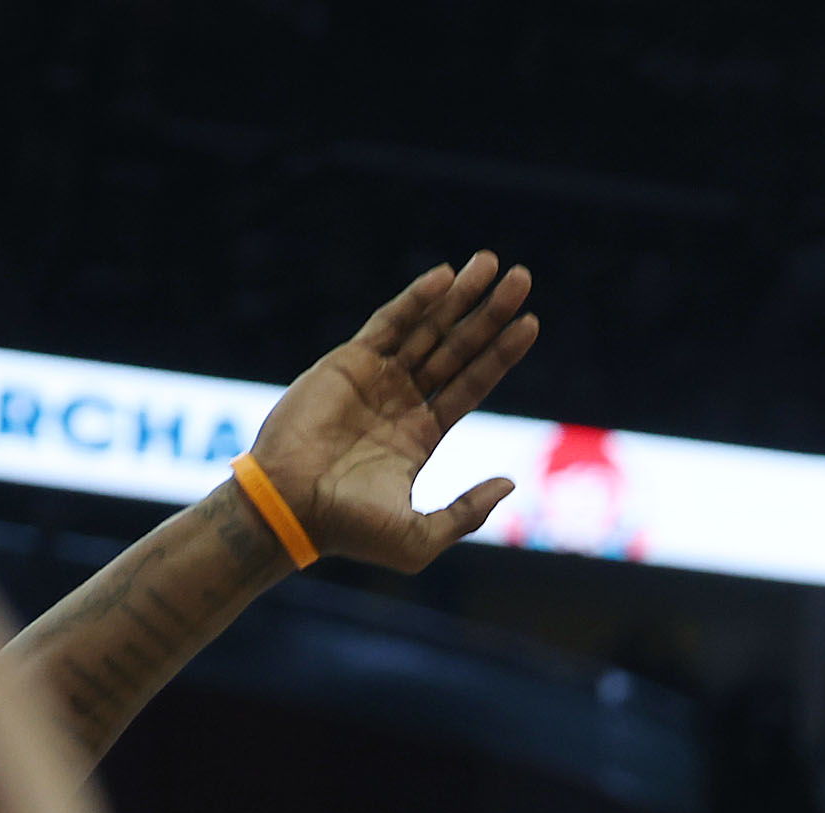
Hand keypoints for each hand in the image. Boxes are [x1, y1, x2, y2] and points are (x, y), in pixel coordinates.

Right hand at [247, 251, 539, 573]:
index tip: (531, 323)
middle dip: (489, 314)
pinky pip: (389, 322)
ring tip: (493, 263)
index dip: (501, 354)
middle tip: (523, 277)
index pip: (472, 384)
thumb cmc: (352, 531)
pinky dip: (418, 299)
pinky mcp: (347, 362)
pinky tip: (447, 277)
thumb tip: (510, 483)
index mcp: (421, 435)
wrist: (292, 510)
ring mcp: (375, 378)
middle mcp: (402, 401)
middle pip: (458, 348)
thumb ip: (468, 511)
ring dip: (461, 297)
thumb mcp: (423, 537)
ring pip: (428, 328)